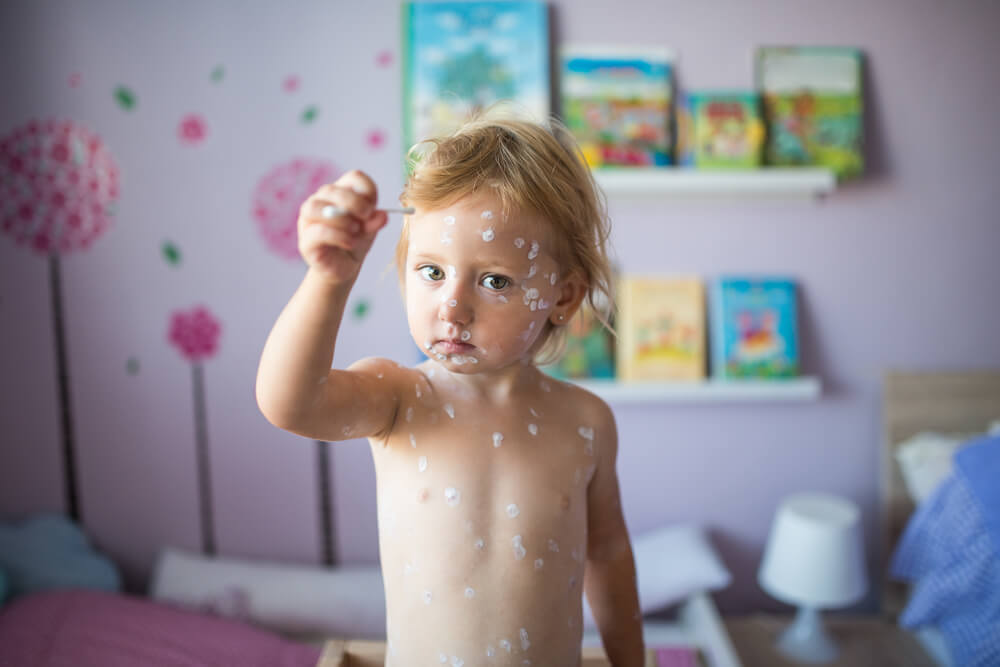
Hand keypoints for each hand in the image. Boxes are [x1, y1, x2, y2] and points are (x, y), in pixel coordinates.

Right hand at [297, 170, 388, 284]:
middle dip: (353, 202)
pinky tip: (350, 242)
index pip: (353, 178)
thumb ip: (374, 221)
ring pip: (315, 207)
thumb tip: (382, 215)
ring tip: (355, 230)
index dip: (367, 190)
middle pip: (331, 190)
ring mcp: (308, 221)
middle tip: (367, 216)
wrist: (342, 268)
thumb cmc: (354, 242)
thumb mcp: (369, 230)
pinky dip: (338, 236)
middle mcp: (319, 202)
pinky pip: (317, 232)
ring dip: (340, 218)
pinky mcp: (305, 242)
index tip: (373, 208)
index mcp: (338, 193)